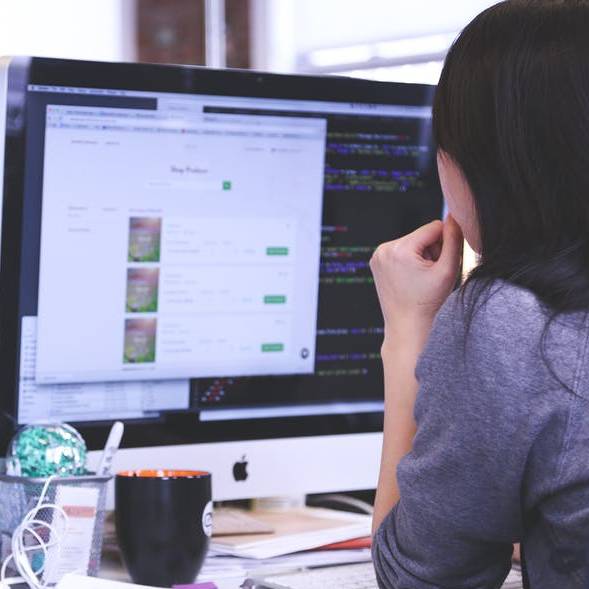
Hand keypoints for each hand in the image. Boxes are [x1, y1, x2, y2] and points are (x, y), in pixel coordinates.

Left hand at [369, 215, 462, 340]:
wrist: (407, 326)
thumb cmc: (429, 302)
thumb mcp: (448, 269)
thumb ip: (454, 239)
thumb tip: (455, 215)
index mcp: (400, 249)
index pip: (434, 227)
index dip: (445, 244)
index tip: (442, 264)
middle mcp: (383, 249)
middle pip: (421, 235)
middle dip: (431, 251)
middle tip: (430, 275)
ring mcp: (377, 256)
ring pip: (412, 242)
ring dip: (421, 256)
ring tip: (420, 279)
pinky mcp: (376, 262)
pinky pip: (400, 251)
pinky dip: (409, 261)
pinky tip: (410, 279)